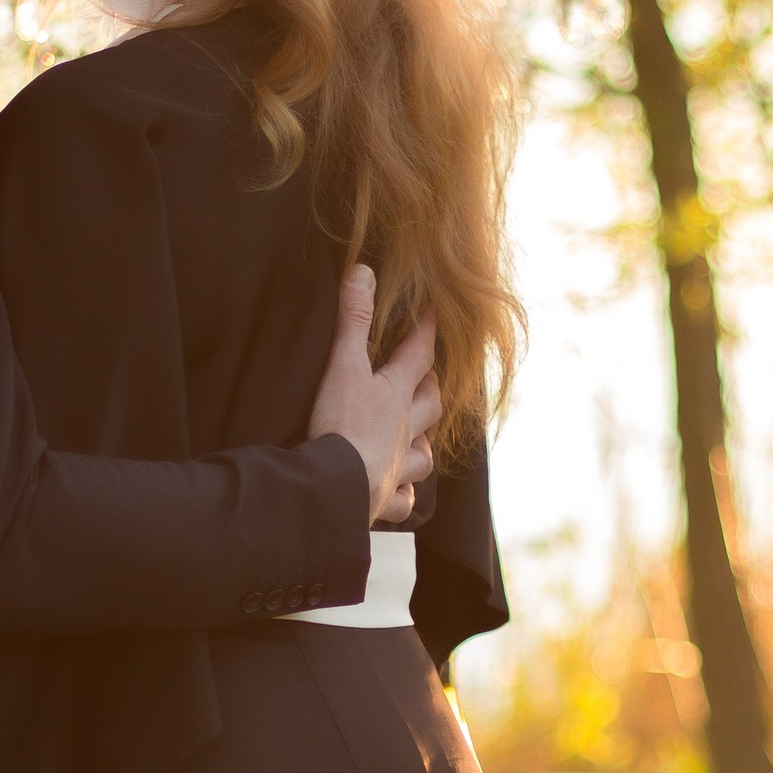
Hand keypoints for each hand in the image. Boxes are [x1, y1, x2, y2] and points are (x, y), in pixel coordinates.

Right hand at [309, 264, 439, 528]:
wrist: (336, 487)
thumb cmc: (340, 425)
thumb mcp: (342, 365)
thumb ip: (351, 320)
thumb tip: (363, 271)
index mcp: (394, 394)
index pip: (418, 355)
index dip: (427, 331)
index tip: (436, 312)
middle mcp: (404, 431)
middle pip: (429, 404)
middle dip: (432, 387)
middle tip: (431, 375)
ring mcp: (398, 467)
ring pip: (424, 456)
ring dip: (425, 445)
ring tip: (420, 440)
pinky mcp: (383, 498)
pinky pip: (402, 500)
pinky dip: (404, 497)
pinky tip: (401, 495)